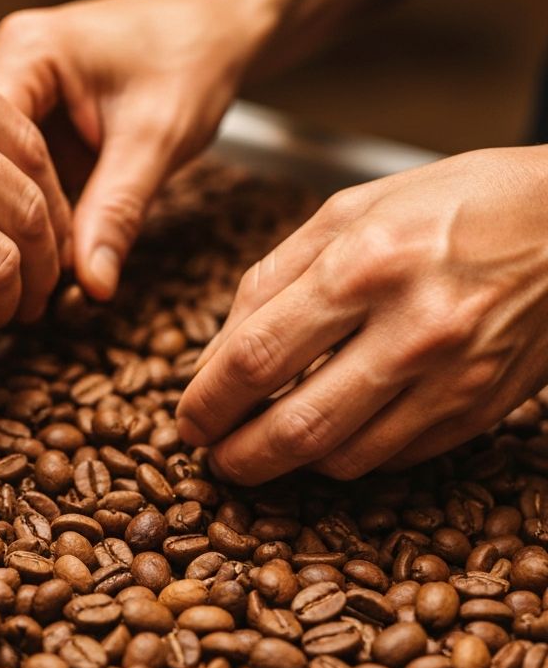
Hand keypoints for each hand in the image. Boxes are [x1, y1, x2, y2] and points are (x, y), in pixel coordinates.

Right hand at [0, 0, 253, 298]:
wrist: (210, 30)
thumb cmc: (191, 62)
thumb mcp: (157, 141)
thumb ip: (119, 212)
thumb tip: (90, 286)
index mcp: (24, 49)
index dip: (10, 217)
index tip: (40, 275)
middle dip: (12, 233)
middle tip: (40, 297)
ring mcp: (4, 93)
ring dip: (18, 232)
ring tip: (44, 288)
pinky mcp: (20, 121)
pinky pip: (12, 181)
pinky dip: (32, 221)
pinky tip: (49, 264)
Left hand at [176, 147, 547, 483]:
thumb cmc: (453, 204)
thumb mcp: (349, 211)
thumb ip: (271, 281)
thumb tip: (215, 355)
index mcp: (363, 265)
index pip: (255, 358)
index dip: (207, 402)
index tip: (187, 419)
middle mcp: (411, 329)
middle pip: (294, 426)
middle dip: (237, 456)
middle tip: (214, 456)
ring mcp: (452, 378)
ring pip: (342, 457)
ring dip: (288, 464)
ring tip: (263, 446)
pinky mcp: (479, 410)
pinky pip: (393, 458)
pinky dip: (346, 457)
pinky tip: (328, 436)